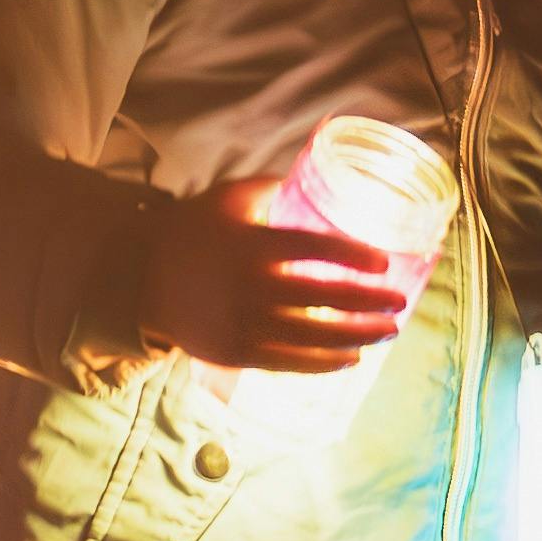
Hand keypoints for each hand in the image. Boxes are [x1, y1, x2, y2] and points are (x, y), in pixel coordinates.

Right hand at [140, 176, 402, 372]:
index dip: (355, 257)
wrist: (141, 277)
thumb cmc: (193, 230)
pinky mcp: (236, 352)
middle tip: (400, 304)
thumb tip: (319, 177)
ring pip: (313, 336)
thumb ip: (272, 187)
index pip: (317, 249)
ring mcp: (244, 323)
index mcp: (254, 244)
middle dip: (369, 304)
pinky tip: (350, 359)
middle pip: (324, 298)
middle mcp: (252, 286)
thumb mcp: (229, 197)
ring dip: (357, 337)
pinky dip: (324, 363)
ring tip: (387, 332)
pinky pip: (289, 363)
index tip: (385, 263)